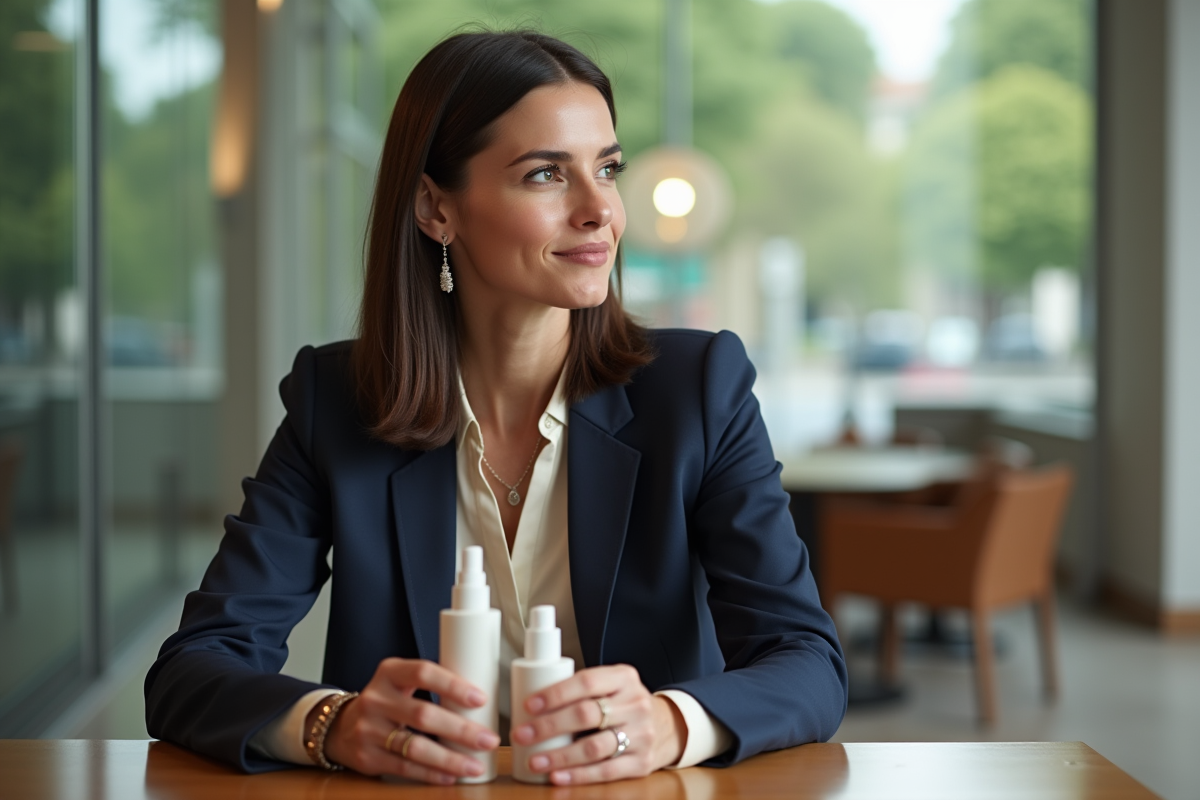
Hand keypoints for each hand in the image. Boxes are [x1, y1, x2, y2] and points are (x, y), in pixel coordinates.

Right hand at [321, 658, 500, 784]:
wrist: (341, 726)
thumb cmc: (388, 701)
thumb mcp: (400, 682)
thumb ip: (431, 685)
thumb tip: (482, 702)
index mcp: (389, 672)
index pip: (423, 672)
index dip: (453, 685)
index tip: (481, 699)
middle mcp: (376, 698)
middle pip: (423, 715)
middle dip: (460, 730)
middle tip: (489, 740)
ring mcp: (368, 729)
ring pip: (414, 747)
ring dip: (450, 759)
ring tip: (475, 764)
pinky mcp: (366, 757)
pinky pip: (404, 767)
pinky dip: (430, 773)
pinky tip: (450, 776)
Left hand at [510, 664, 686, 784]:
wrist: (665, 726)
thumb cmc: (623, 704)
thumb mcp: (611, 685)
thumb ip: (582, 689)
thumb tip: (531, 704)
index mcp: (624, 677)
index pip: (586, 682)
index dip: (555, 694)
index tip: (528, 705)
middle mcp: (635, 703)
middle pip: (586, 715)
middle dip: (549, 726)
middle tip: (522, 735)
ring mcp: (641, 734)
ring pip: (594, 747)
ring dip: (559, 756)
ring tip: (535, 760)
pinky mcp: (641, 762)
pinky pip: (606, 771)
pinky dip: (578, 775)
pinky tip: (558, 776)